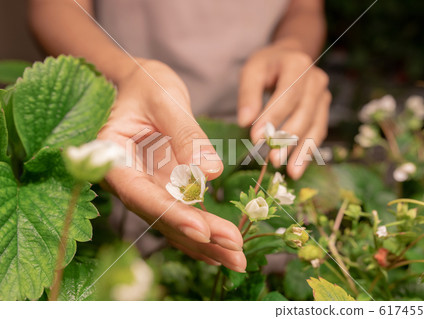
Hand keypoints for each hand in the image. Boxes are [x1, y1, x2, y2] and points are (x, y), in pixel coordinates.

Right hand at [98, 59, 245, 271]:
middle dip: (199, 237)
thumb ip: (186, 134)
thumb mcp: (165, 99)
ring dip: (205, 244)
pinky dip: (202, 232)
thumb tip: (211, 172)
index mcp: (113, 159)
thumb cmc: (145, 85)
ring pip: (173, 222)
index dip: (172, 215)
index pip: (142, 194)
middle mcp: (128, 181)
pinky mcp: (164, 188)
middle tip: (235, 255)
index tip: (202, 231)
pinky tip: (223, 249)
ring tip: (237, 261)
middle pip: (161, 217)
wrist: (141, 84)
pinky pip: (182, 213)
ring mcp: (146, 187)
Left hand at [237, 41, 330, 179]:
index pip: (286, 95)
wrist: (290, 57)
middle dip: (287, 139)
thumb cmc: (268, 65)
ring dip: (302, 151)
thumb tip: (245, 122)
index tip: (256, 138)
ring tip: (290, 172)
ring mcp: (323, 95)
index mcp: (297, 64)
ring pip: (315, 127)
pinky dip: (308, 152)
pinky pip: (318, 133)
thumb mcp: (252, 71)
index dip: (272, 117)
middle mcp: (316, 80)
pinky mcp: (323, 110)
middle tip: (272, 160)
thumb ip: (248, 94)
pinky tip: (297, 169)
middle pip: (304, 113)